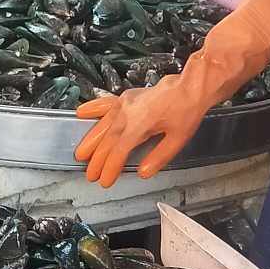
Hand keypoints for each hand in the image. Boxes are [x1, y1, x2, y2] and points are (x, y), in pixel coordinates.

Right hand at [74, 72, 206, 185]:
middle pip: (107, 140)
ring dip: (90, 141)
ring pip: (102, 125)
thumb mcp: (178, 139)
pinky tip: (81, 113)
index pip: (119, 151)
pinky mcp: (126, 98)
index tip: (105, 180)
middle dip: (97, 160)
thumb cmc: (186, 110)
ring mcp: (125, 104)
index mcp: (140, 124)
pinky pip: (105, 104)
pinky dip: (92, 109)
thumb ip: (159, 157)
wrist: (188, 87)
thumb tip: (143, 172)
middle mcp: (128, 113)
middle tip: (90, 175)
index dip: (110, 168)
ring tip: (81, 155)